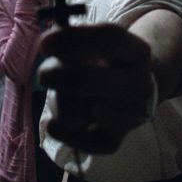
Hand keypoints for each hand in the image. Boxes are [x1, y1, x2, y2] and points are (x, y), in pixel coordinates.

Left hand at [38, 24, 153, 153]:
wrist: (134, 93)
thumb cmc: (104, 62)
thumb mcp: (95, 44)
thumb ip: (72, 41)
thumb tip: (47, 43)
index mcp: (136, 52)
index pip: (109, 39)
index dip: (74, 39)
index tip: (45, 43)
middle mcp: (137, 85)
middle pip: (87, 80)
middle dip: (57, 77)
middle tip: (43, 75)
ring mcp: (128, 116)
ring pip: (75, 114)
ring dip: (59, 103)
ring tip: (63, 96)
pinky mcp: (115, 139)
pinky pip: (80, 142)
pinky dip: (63, 133)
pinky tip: (55, 124)